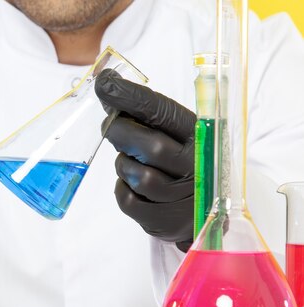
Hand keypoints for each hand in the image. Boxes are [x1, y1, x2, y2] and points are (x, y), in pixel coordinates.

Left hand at [95, 69, 196, 251]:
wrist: (206, 213)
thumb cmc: (184, 163)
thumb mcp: (177, 134)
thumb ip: (147, 114)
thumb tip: (106, 84)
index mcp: (202, 136)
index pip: (163, 112)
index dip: (130, 96)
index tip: (104, 82)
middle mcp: (197, 166)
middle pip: (149, 146)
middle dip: (120, 132)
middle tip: (110, 126)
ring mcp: (182, 197)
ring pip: (136, 175)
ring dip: (123, 165)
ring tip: (132, 161)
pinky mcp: (163, 219)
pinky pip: (127, 199)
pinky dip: (122, 188)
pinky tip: (134, 185)